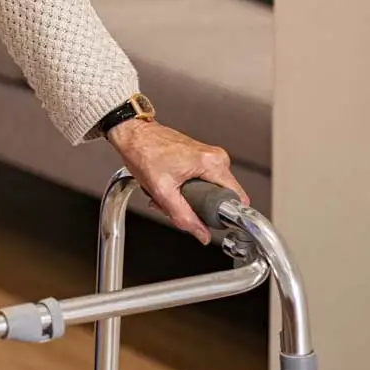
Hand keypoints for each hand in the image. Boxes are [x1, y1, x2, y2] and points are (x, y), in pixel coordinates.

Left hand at [107, 119, 246, 243]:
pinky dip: (186, 189)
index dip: (222, 215)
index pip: (237, 199)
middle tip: (176, 204)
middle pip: (221, 198)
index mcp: (213, 163)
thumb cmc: (143, 152)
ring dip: (188, 199)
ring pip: (210, 192)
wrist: (133, 135)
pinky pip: (202, 183)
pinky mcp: (201, 158)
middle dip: (199, 208)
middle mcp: (216, 157)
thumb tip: (202, 234)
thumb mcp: (162, 191)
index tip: (205, 218)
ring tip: (168, 193)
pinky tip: (169, 186)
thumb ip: (184, 217)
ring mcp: (209, 156)